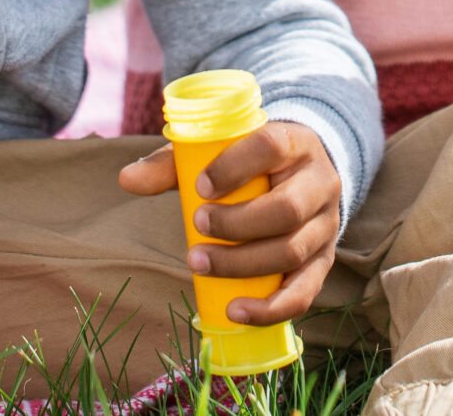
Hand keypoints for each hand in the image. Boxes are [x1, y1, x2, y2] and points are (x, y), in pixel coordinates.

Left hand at [118, 122, 341, 323]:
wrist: (301, 175)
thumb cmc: (251, 163)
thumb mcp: (218, 153)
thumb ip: (174, 164)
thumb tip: (126, 179)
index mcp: (294, 143)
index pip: (271, 147)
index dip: (235, 167)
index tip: (200, 186)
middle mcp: (319, 183)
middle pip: (286, 209)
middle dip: (236, 225)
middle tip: (195, 227)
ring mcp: (326, 225)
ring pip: (292, 250)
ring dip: (241, 265)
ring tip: (198, 264)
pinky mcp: (323, 261)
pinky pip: (304, 292)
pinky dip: (270, 308)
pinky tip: (236, 311)